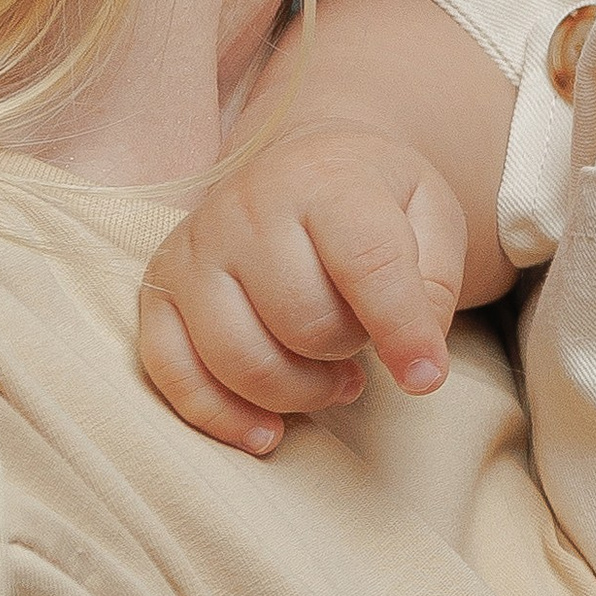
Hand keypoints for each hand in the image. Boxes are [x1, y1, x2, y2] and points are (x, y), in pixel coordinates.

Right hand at [138, 122, 465, 456]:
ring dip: (298, 392)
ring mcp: (195, 249)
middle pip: (302, 320)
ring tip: (333, 378)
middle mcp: (247, 209)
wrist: (303, 164)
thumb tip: (418, 363)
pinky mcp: (160, 288)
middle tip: (363, 344)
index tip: (426, 376)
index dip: (401, 329)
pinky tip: (268, 431)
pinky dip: (221, 415)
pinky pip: (173, 370)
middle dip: (346, 350)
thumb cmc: (374, 201)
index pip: (366, 263)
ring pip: (240, 357)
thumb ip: (435, 284)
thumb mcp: (432, 215)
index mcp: (326, 181)